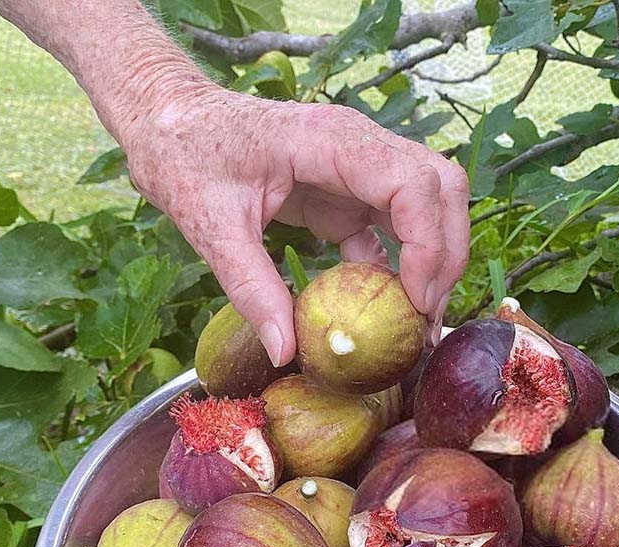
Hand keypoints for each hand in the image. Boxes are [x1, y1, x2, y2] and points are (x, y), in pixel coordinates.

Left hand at [121, 87, 469, 364]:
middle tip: (428, 316)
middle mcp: (358, 147)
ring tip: (420, 322)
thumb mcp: (211, 227)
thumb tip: (286, 353)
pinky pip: (394, 229)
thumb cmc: (185, 156)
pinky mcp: (347, 194)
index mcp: (330, 141)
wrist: (171, 122)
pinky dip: (402, 269)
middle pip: (440, 187)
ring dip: (434, 261)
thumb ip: (251, 288)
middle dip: (447, 254)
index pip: (412, 182)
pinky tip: (392, 313)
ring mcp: (358, 170)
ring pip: (429, 204)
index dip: (429, 243)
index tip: (417, 300)